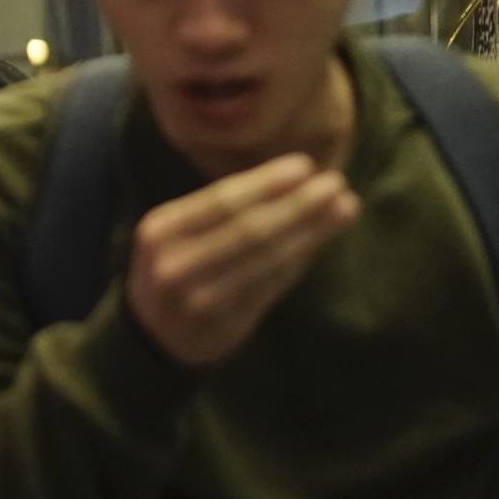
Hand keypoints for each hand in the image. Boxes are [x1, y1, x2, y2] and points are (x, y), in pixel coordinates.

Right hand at [126, 154, 360, 368]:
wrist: (155, 334)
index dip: (266, 182)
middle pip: (247, 229)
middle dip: (297, 204)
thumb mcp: (178, 235)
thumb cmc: (176, 268)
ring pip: (265, 259)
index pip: (220, 200)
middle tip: (336, 183)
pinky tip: (319, 241)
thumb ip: (222, 213)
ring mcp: (197, 299)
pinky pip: (270, 286)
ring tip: (344, 208)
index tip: (306, 165)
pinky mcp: (223, 323)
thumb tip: (294, 180)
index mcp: (160, 230)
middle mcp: (173, 265)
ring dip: (310, 231)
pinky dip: (298, 260)